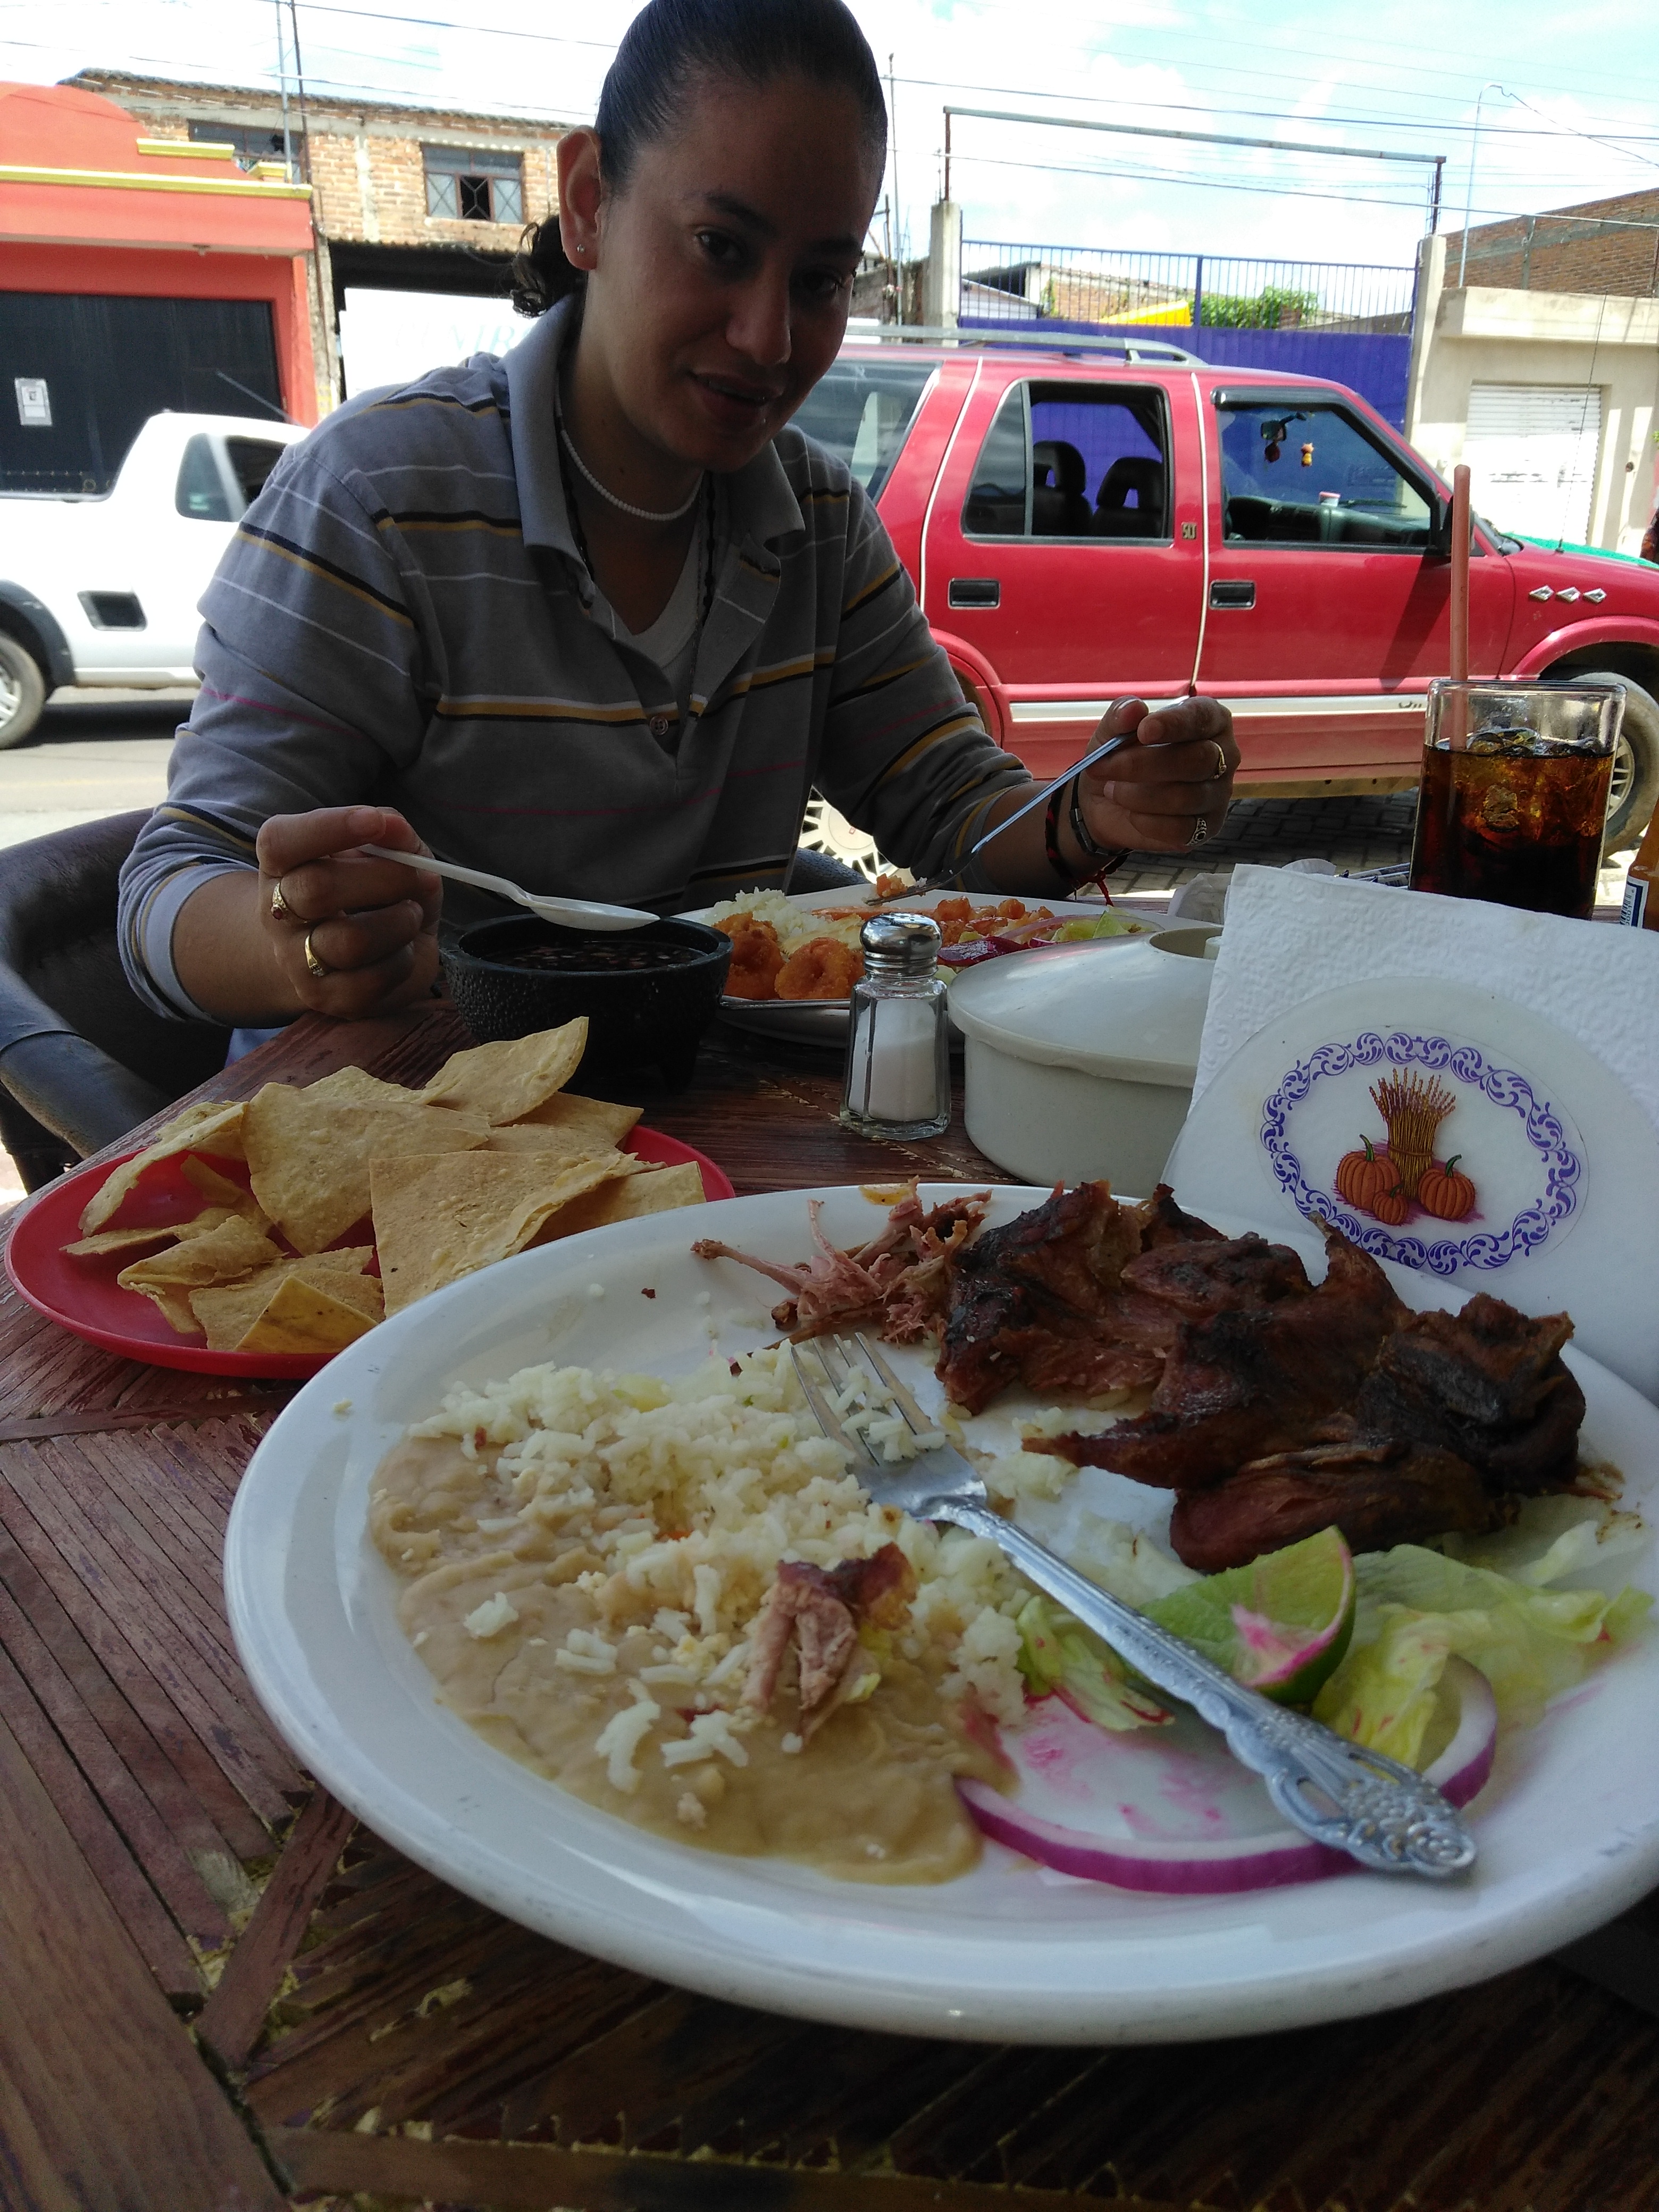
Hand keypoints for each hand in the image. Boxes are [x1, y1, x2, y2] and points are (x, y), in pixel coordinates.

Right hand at [258, 805, 441, 1017]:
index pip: (281, 841)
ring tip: (411, 914)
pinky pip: (372, 980)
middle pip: (317, 889)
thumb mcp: (386, 853)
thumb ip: (391, 833)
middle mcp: (277, 911)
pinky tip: (402, 949)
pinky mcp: (327, 998)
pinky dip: (402, 961)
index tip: (375, 821)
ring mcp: (296, 960)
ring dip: (399, 922)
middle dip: (384, 878)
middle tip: (420, 877)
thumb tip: (393, 826)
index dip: (329, 827)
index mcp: (281, 864)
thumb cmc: (372, 891)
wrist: (355, 955)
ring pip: (350, 941)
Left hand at [1075, 696, 1237, 855]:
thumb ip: (1120, 716)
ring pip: (1186, 797)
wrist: (1106, 801)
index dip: (1174, 723)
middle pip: (1198, 759)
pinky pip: (1181, 829)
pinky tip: (1131, 814)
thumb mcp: (1112, 731)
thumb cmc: (1121, 755)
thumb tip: (1133, 709)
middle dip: (1144, 764)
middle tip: (1105, 766)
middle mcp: (1223, 756)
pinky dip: (1147, 822)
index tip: (1143, 730)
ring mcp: (1218, 794)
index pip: (1202, 717)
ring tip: (1111, 790)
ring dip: (1139, 795)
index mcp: (1209, 720)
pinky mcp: (1207, 827)